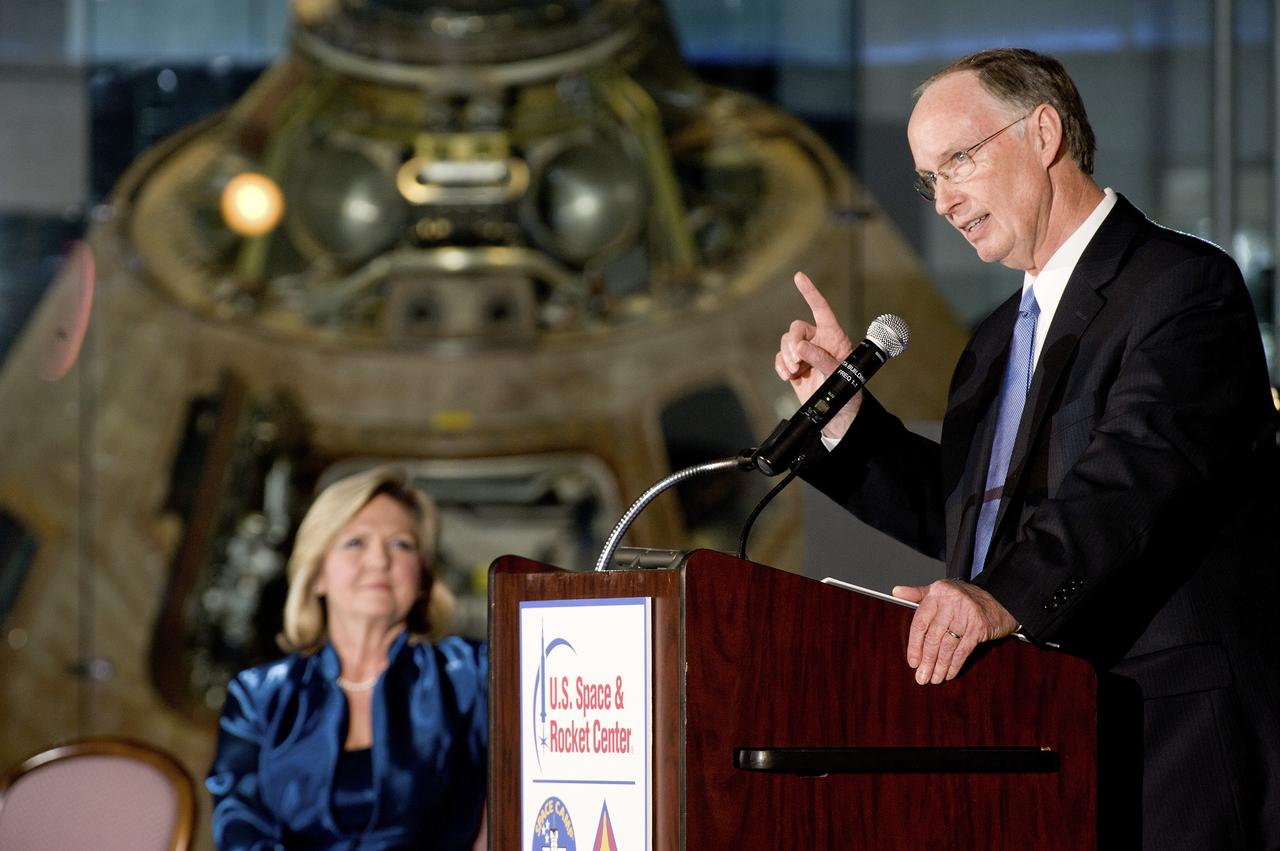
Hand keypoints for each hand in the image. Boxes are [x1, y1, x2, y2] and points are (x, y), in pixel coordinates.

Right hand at [773, 272, 858, 438]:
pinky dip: (781, 366)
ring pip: (786, 342)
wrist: (835, 414)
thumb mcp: (837, 374)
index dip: (810, 293)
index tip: (799, 277)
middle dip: (793, 342)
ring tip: (795, 371)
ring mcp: (805, 353)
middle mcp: (819, 341)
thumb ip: (820, 358)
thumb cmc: (845, 391)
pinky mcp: (793, 365)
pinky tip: (788, 376)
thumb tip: (800, 347)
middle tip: (797, 360)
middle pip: (797, 328)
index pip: (821, 309)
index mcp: (834, 337)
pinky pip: (780, 357)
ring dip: (787, 356)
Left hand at [891, 580, 1019, 683]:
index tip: (912, 661)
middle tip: (921, 677)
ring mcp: (966, 615)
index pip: (920, 623)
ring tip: (934, 679)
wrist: (1000, 600)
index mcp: (937, 593)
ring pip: (947, 646)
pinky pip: (963, 650)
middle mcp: (950, 602)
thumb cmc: (965, 598)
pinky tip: (949, 674)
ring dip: (940, 666)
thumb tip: (895, 591)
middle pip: (933, 638)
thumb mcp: (940, 590)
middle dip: (926, 661)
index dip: (914, 645)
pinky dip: (954, 664)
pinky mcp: (979, 627)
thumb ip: (917, 593)